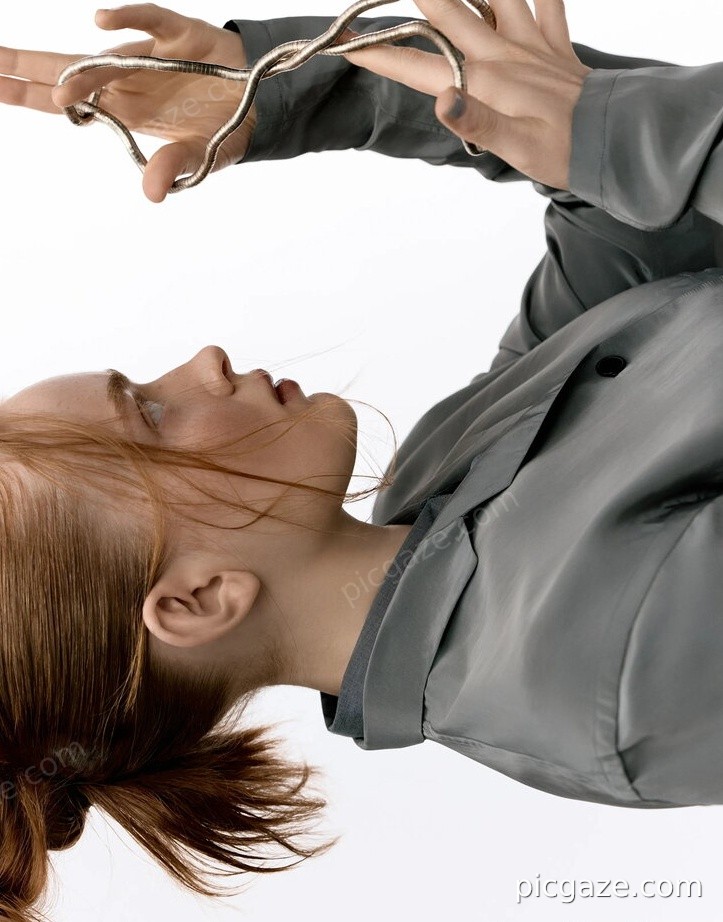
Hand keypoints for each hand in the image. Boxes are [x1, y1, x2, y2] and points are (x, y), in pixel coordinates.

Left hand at [0, 4, 255, 201]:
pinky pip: (148, 20)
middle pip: (66, 69)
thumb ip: (172, 167)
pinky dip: (126, 18)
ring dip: (80, 72)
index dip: (27, 94)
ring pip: (105, 58)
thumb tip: (152, 194)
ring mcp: (150, 56)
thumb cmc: (221, 130)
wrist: (261, 101)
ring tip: (58, 92)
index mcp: (125, 109)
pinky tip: (99, 20)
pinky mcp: (179, 33)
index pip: (65, 101)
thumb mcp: (199, 158)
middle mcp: (128, 79)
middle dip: (23, 66)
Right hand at [340, 0, 592, 190]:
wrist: (611, 139)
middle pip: (448, 10)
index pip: (419, 66)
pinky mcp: (555, 43)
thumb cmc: (561, 150)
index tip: (348, 45)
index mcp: (484, 80)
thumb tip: (443, 99)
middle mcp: (502, 52)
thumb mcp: (515, 147)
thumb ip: (477, 120)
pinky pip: (547, 2)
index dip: (381, 55)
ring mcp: (529, 42)